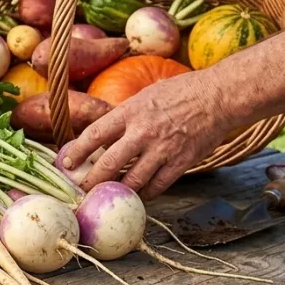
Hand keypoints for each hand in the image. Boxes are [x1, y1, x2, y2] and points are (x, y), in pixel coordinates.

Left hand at [61, 71, 235, 197]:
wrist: (218, 96)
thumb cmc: (181, 91)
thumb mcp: (145, 95)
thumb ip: (125, 115)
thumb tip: (104, 132)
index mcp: (130, 112)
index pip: (94, 135)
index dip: (77, 151)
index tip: (66, 163)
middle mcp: (142, 132)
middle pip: (109, 164)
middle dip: (91, 180)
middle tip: (81, 188)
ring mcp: (162, 150)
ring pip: (132, 181)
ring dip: (117, 190)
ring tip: (107, 194)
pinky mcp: (181, 162)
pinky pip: (157, 185)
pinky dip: (145, 192)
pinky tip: (138, 193)